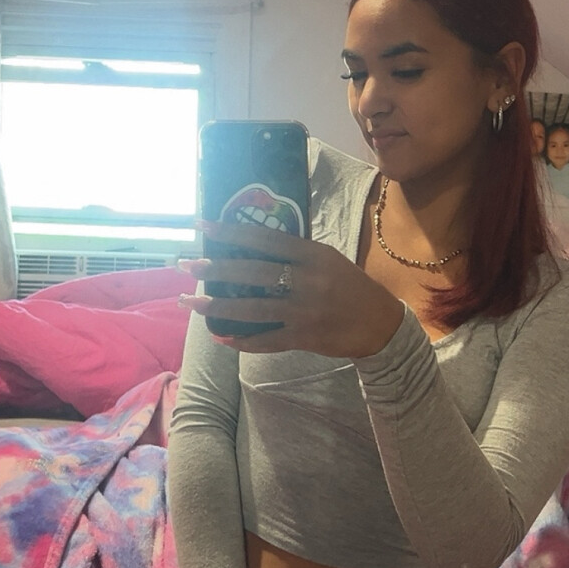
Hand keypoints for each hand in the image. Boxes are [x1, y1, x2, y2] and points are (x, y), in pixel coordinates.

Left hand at [178, 219, 403, 357]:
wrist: (380, 325)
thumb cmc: (351, 287)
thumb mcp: (328, 260)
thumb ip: (296, 253)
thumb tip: (252, 245)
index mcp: (313, 255)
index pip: (265, 239)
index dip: (231, 232)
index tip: (203, 226)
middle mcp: (308, 281)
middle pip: (253, 273)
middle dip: (216, 270)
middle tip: (188, 266)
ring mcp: (305, 311)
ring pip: (253, 309)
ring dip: (218, 307)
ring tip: (190, 302)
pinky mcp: (304, 337)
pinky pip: (267, 340)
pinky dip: (243, 341)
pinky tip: (221, 337)